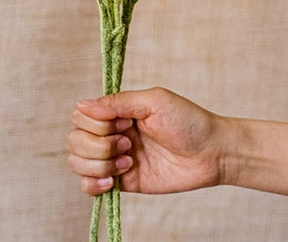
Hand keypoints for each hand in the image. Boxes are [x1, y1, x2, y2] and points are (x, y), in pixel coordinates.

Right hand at [67, 87, 226, 195]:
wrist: (212, 153)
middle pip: (75, 140)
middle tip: (128, 142)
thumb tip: (81, 104)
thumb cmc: (188, 121)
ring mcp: (115, 159)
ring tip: (129, 160)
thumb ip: (117, 102)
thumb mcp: (153, 101)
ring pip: (77, 162)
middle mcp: (111, 133)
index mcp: (117, 112)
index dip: (96, 123)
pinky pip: (88, 186)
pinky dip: (94, 183)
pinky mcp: (123, 182)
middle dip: (98, 144)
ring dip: (100, 163)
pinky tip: (115, 179)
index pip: (80, 116)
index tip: (125, 122)